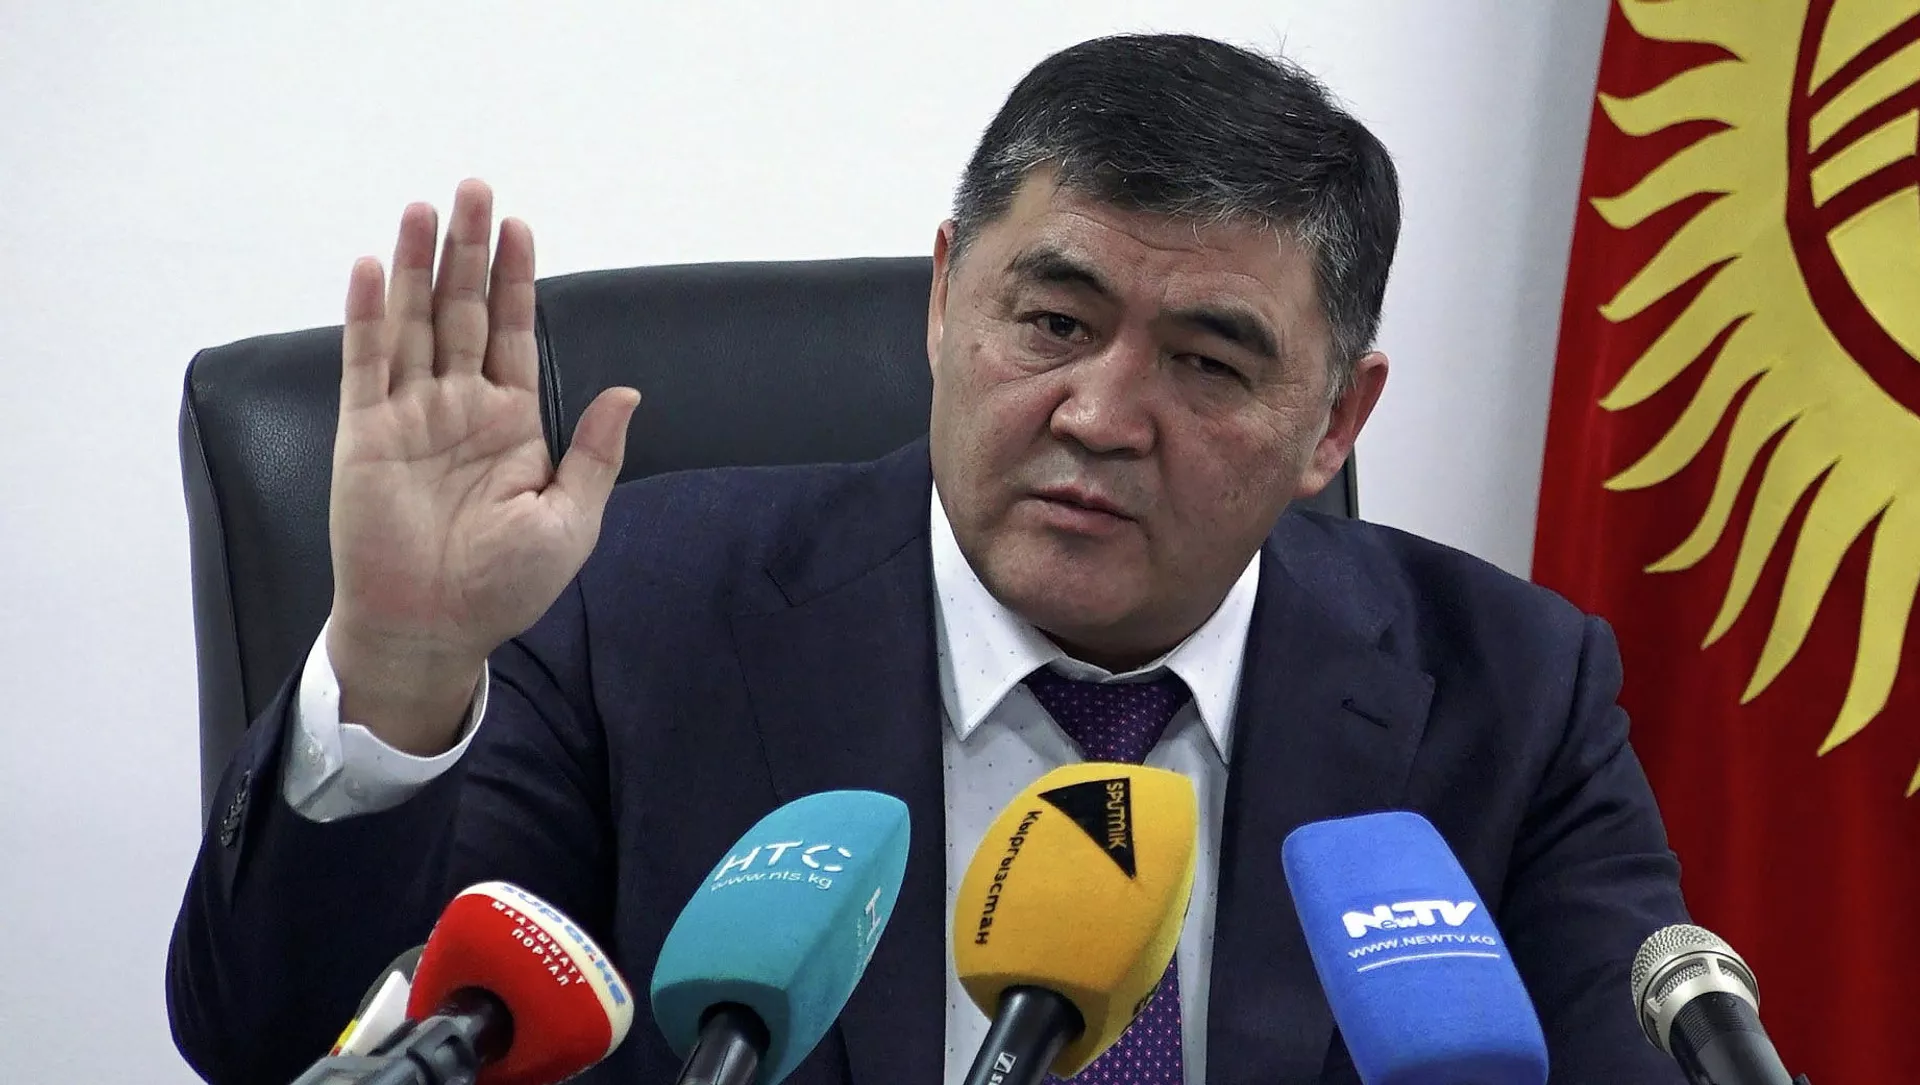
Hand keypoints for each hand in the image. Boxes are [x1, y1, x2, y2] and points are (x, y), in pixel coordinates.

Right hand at [326, 179, 638, 753]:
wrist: (434, 630)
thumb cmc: (503, 586)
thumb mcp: (571, 520)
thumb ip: (594, 453)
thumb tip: (627, 392)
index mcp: (511, 423)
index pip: (515, 333)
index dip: (518, 279)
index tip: (521, 226)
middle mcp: (458, 407)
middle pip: (464, 310)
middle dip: (470, 250)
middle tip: (474, 188)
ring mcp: (409, 417)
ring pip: (414, 323)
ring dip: (417, 265)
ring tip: (424, 208)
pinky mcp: (365, 435)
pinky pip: (366, 365)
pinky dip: (367, 316)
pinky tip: (370, 268)